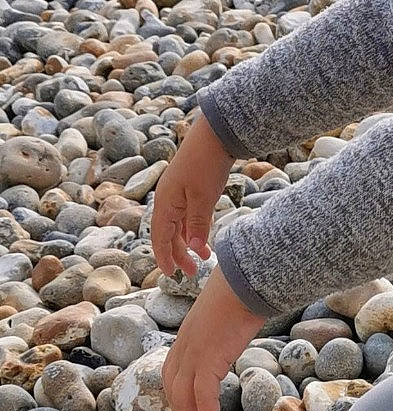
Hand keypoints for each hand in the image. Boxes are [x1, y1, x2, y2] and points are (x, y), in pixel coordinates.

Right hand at [151, 114, 234, 279]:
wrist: (215, 135)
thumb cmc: (206, 164)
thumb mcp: (204, 198)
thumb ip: (197, 224)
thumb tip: (193, 249)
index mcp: (165, 203)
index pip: (159, 237)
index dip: (164, 257)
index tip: (170, 275)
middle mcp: (167, 199)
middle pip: (168, 234)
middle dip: (179, 254)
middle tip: (192, 273)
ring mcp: (177, 193)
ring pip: (178, 225)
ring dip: (189, 242)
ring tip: (205, 257)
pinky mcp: (189, 189)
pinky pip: (186, 215)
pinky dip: (194, 228)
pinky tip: (205, 237)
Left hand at [162, 265, 263, 410]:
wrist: (243, 282)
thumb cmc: (240, 293)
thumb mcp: (223, 315)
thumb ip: (221, 328)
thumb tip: (236, 329)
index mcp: (185, 337)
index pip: (171, 373)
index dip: (178, 395)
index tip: (190, 410)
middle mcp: (183, 347)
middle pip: (173, 389)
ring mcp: (192, 353)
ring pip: (182, 396)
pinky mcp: (207, 359)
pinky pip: (202, 396)